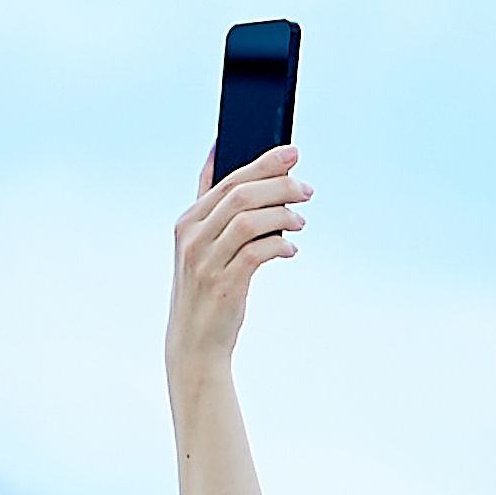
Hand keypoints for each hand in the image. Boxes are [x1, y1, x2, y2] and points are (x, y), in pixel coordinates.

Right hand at [168, 148, 309, 386]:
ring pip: (249, 220)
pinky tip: (289, 250)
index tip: (291, 152)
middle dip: (279, 185)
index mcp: (188, 221)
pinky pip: (257, 253)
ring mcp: (205, 261)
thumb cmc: (206, 288)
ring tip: (301, 222)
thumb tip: (224, 160)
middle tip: (307, 189)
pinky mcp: (223, 285)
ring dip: (283, 216)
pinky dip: (279, 246)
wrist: (194, 343)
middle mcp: (192, 237)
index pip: (227, 179)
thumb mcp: (201, 246)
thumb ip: (214, 210)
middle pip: (241, 194)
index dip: (262, 162)